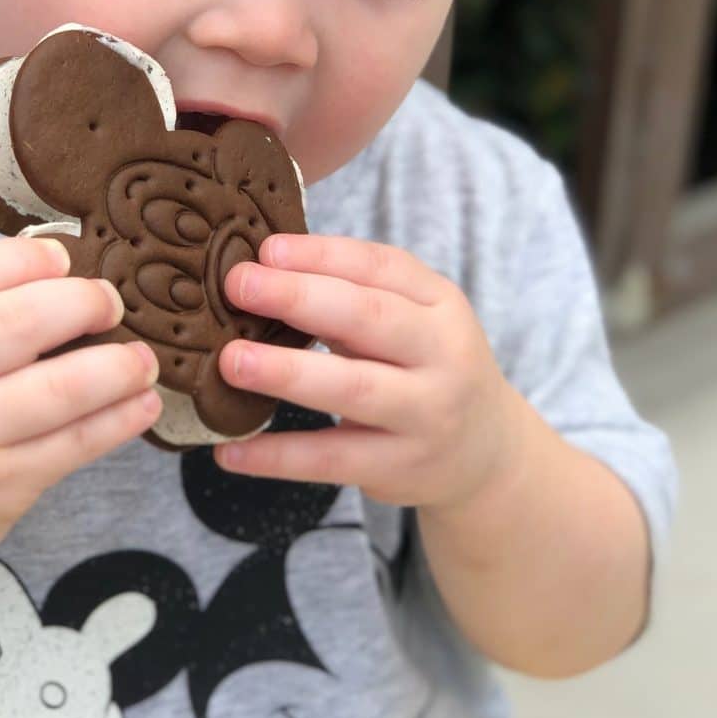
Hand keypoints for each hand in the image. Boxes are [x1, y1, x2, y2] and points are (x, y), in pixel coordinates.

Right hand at [0, 234, 161, 611]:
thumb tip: (49, 276)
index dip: (27, 257)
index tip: (63, 258)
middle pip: (22, 321)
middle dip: (84, 302)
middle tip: (111, 302)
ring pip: (65, 385)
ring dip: (120, 365)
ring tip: (143, 359)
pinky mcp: (0, 487)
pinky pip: (77, 442)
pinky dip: (121, 419)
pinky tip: (142, 403)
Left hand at [214, 234, 521, 510]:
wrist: (486, 452)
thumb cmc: (425, 367)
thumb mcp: (414, 320)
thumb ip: (354, 294)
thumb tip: (262, 271)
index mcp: (441, 303)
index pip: (382, 267)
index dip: (321, 255)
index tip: (265, 250)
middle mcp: (442, 356)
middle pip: (370, 319)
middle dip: (300, 298)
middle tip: (238, 285)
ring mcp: (425, 415)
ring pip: (353, 389)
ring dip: (287, 373)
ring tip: (230, 362)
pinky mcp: (399, 468)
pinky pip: (331, 460)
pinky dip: (277, 456)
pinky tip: (230, 450)